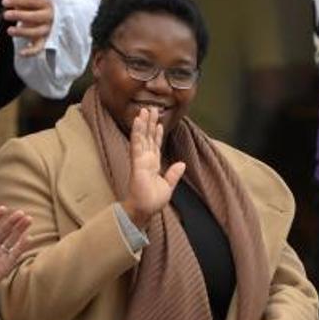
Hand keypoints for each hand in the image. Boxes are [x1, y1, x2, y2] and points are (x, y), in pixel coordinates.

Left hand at [0, 205, 31, 303]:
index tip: (3, 209)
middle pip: (5, 229)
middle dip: (13, 221)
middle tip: (21, 213)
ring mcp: (0, 251)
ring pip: (13, 238)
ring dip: (20, 229)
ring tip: (28, 219)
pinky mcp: (6, 263)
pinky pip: (15, 253)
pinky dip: (22, 246)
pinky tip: (28, 238)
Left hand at [2, 0, 54, 56]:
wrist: (52, 16)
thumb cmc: (36, 6)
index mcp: (46, 2)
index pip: (32, 0)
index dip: (17, 0)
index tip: (5, 2)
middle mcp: (49, 16)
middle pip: (35, 16)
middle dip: (20, 15)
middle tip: (6, 15)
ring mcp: (47, 29)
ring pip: (36, 32)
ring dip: (23, 32)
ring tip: (9, 30)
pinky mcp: (44, 40)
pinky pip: (39, 47)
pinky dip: (31, 52)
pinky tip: (21, 53)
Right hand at [120, 107, 185, 224]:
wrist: (144, 211)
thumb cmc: (152, 201)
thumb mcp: (168, 186)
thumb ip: (173, 174)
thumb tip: (182, 164)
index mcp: (153, 164)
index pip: (154, 145)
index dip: (156, 133)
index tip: (158, 122)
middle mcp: (146, 160)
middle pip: (147, 137)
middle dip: (149, 123)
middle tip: (151, 108)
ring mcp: (140, 160)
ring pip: (141, 137)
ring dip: (142, 123)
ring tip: (144, 110)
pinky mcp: (137, 162)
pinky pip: (137, 145)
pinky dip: (137, 132)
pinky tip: (138, 121)